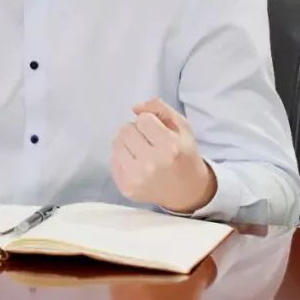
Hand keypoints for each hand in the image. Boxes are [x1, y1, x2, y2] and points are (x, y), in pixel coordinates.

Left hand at [111, 98, 216, 213]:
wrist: (187, 192)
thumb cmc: (184, 155)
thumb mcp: (182, 127)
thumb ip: (160, 109)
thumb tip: (135, 107)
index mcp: (170, 147)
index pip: (143, 119)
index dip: (150, 121)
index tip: (157, 131)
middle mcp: (152, 164)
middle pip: (126, 129)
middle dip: (136, 130)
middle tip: (148, 140)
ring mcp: (137, 178)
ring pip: (116, 143)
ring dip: (127, 142)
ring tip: (141, 150)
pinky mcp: (126, 187)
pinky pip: (113, 160)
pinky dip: (123, 158)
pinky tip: (136, 163)